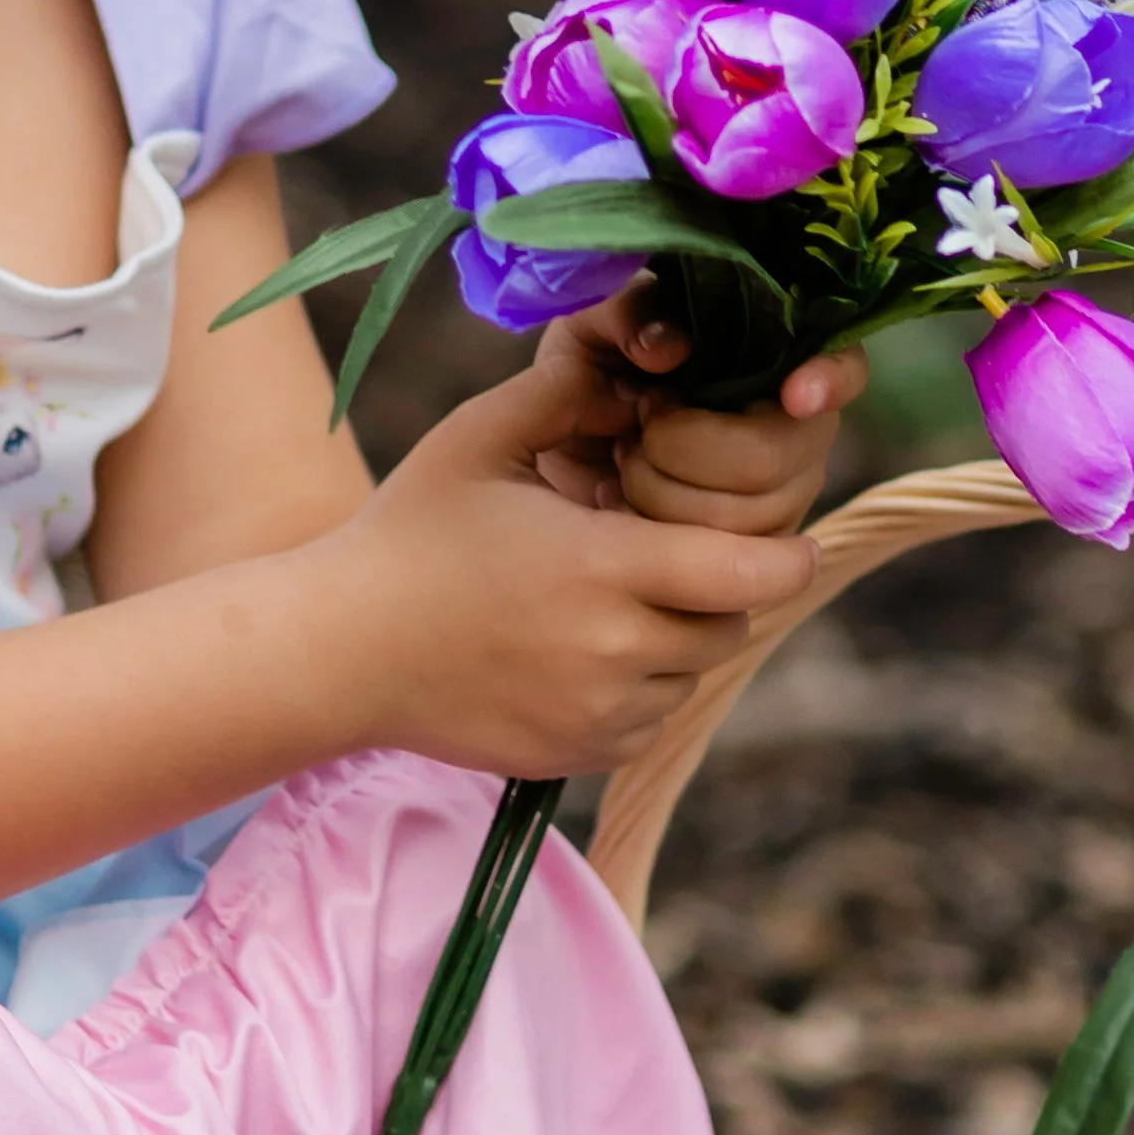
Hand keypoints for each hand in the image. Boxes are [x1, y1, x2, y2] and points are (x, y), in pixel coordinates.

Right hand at [323, 336, 821, 783]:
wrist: (341, 649)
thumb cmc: (410, 532)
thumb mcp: (479, 437)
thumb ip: (568, 394)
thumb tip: (644, 379)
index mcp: (606, 565)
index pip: (752, 573)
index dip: (786, 557)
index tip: (792, 544)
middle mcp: (616, 650)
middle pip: (729, 623)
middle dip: (714, 588)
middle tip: (660, 555)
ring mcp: (600, 712)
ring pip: (690, 673)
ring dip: (673, 639)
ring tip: (601, 602)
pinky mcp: (581, 755)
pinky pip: (649, 718)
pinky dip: (635, 688)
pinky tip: (573, 652)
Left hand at [556, 292, 863, 541]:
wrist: (549, 453)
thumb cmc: (589, 374)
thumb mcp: (594, 325)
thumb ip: (629, 313)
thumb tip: (669, 345)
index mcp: (770, 353)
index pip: (841, 364)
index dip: (829, 381)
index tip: (795, 398)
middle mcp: (793, 425)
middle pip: (775, 454)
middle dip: (685, 445)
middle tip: (640, 420)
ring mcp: (782, 492)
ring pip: (745, 515)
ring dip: (658, 487)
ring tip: (624, 458)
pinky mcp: (752, 549)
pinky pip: (719, 556)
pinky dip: (654, 526)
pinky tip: (623, 499)